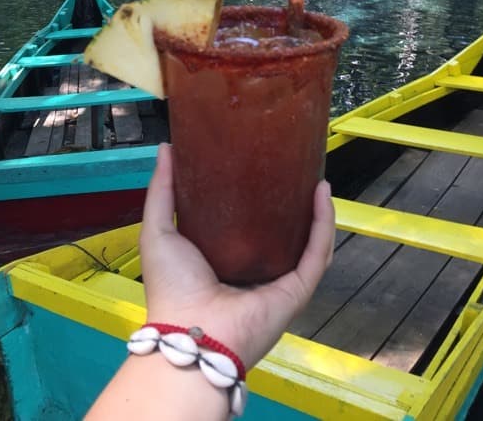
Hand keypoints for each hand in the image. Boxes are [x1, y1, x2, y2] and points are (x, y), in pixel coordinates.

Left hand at [140, 141, 334, 370]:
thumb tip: (167, 148)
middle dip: (292, 202)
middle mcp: (254, 271)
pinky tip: (323, 193)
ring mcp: (279, 281)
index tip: (259, 165)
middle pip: (282, 233)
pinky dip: (323, 223)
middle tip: (294, 168)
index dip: (256, 197)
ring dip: (316, 210)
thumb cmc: (172, 286)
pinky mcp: (297, 289)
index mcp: (223, 260)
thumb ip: (162, 190)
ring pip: (306, 241)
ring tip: (316, 177)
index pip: (246, 226)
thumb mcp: (159, 230)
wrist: (190, 332)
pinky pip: (317, 252)